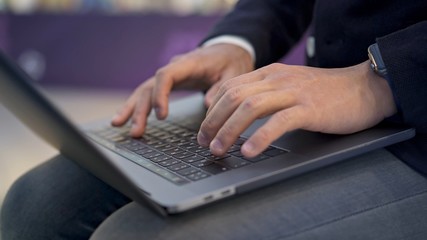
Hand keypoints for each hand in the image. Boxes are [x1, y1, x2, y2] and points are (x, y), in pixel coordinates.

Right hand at [111, 44, 252, 136]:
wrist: (226, 51)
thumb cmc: (230, 62)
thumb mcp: (233, 73)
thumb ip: (221, 88)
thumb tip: (207, 105)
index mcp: (189, 63)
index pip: (166, 75)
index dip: (160, 95)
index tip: (161, 115)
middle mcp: (173, 68)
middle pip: (150, 86)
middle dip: (140, 109)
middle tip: (136, 131)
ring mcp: (168, 76)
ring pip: (144, 90)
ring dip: (132, 108)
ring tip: (117, 125)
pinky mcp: (167, 83)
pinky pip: (148, 94)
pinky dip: (136, 106)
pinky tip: (124, 118)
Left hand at [197, 61, 396, 157]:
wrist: (364, 87)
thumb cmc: (325, 92)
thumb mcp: (289, 87)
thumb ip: (264, 94)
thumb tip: (237, 114)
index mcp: (269, 74)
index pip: (229, 87)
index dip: (211, 109)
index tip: (204, 129)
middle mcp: (277, 79)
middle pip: (233, 97)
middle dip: (213, 122)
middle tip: (204, 143)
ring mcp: (293, 92)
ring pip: (250, 108)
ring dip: (229, 130)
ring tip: (219, 150)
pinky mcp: (309, 108)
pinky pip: (279, 121)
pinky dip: (260, 137)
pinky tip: (250, 152)